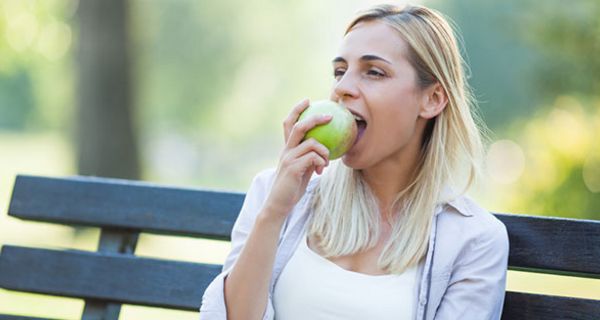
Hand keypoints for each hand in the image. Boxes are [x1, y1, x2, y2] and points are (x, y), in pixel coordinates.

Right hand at [263, 98, 330, 218]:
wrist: (279, 204)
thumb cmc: (292, 188)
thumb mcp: (302, 169)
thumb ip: (309, 158)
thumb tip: (326, 150)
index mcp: (287, 148)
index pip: (289, 123)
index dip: (297, 110)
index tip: (307, 100)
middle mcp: (286, 150)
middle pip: (299, 126)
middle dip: (315, 118)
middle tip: (329, 116)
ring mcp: (288, 158)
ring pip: (311, 143)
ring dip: (324, 151)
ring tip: (326, 161)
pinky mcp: (293, 168)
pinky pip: (313, 157)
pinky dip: (321, 161)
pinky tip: (321, 170)